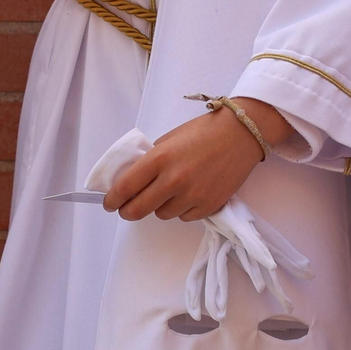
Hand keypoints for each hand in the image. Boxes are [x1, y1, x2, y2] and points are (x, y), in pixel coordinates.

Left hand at [104, 97, 291, 221]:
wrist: (241, 135)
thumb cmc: (203, 132)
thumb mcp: (169, 139)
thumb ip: (151, 160)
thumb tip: (134, 180)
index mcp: (160, 158)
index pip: (125, 186)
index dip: (112, 199)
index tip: (109, 203)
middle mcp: (173, 179)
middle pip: (138, 210)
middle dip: (127, 212)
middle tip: (127, 209)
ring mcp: (192, 196)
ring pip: (161, 215)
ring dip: (159, 207)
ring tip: (170, 191)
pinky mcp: (208, 206)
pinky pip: (184, 217)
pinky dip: (182, 209)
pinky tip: (190, 194)